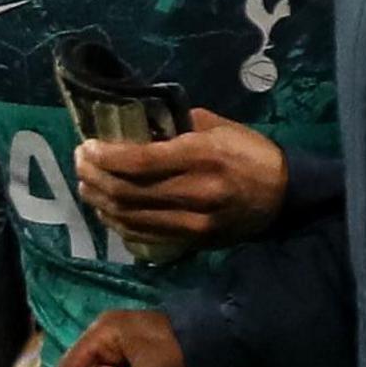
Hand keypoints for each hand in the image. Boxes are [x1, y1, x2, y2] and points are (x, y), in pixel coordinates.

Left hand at [73, 110, 285, 254]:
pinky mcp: (193, 240)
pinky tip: (105, 208)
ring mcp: (193, 223)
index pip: (137, 161)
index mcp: (201, 158)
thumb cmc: (249, 153)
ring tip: (85, 183)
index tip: (86, 146)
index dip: (103, 155)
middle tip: (80, 161)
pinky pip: (142, 235)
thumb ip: (174, 126)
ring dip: (98, 200)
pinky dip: (117, 221)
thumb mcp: (217, 127)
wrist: (285, 195)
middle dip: (92, 175)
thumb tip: (132, 125)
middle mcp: (195, 193)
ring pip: (128, 216)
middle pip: (126, 191)